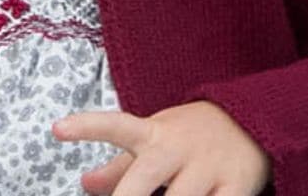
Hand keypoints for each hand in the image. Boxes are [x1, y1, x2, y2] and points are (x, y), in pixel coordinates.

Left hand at [53, 101, 269, 195]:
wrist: (250, 121)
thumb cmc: (187, 138)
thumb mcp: (153, 141)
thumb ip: (118, 168)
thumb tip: (84, 185)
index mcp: (152, 135)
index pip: (116, 126)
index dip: (87, 127)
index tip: (57, 129)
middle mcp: (176, 148)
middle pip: (144, 176)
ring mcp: (207, 167)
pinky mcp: (236, 185)